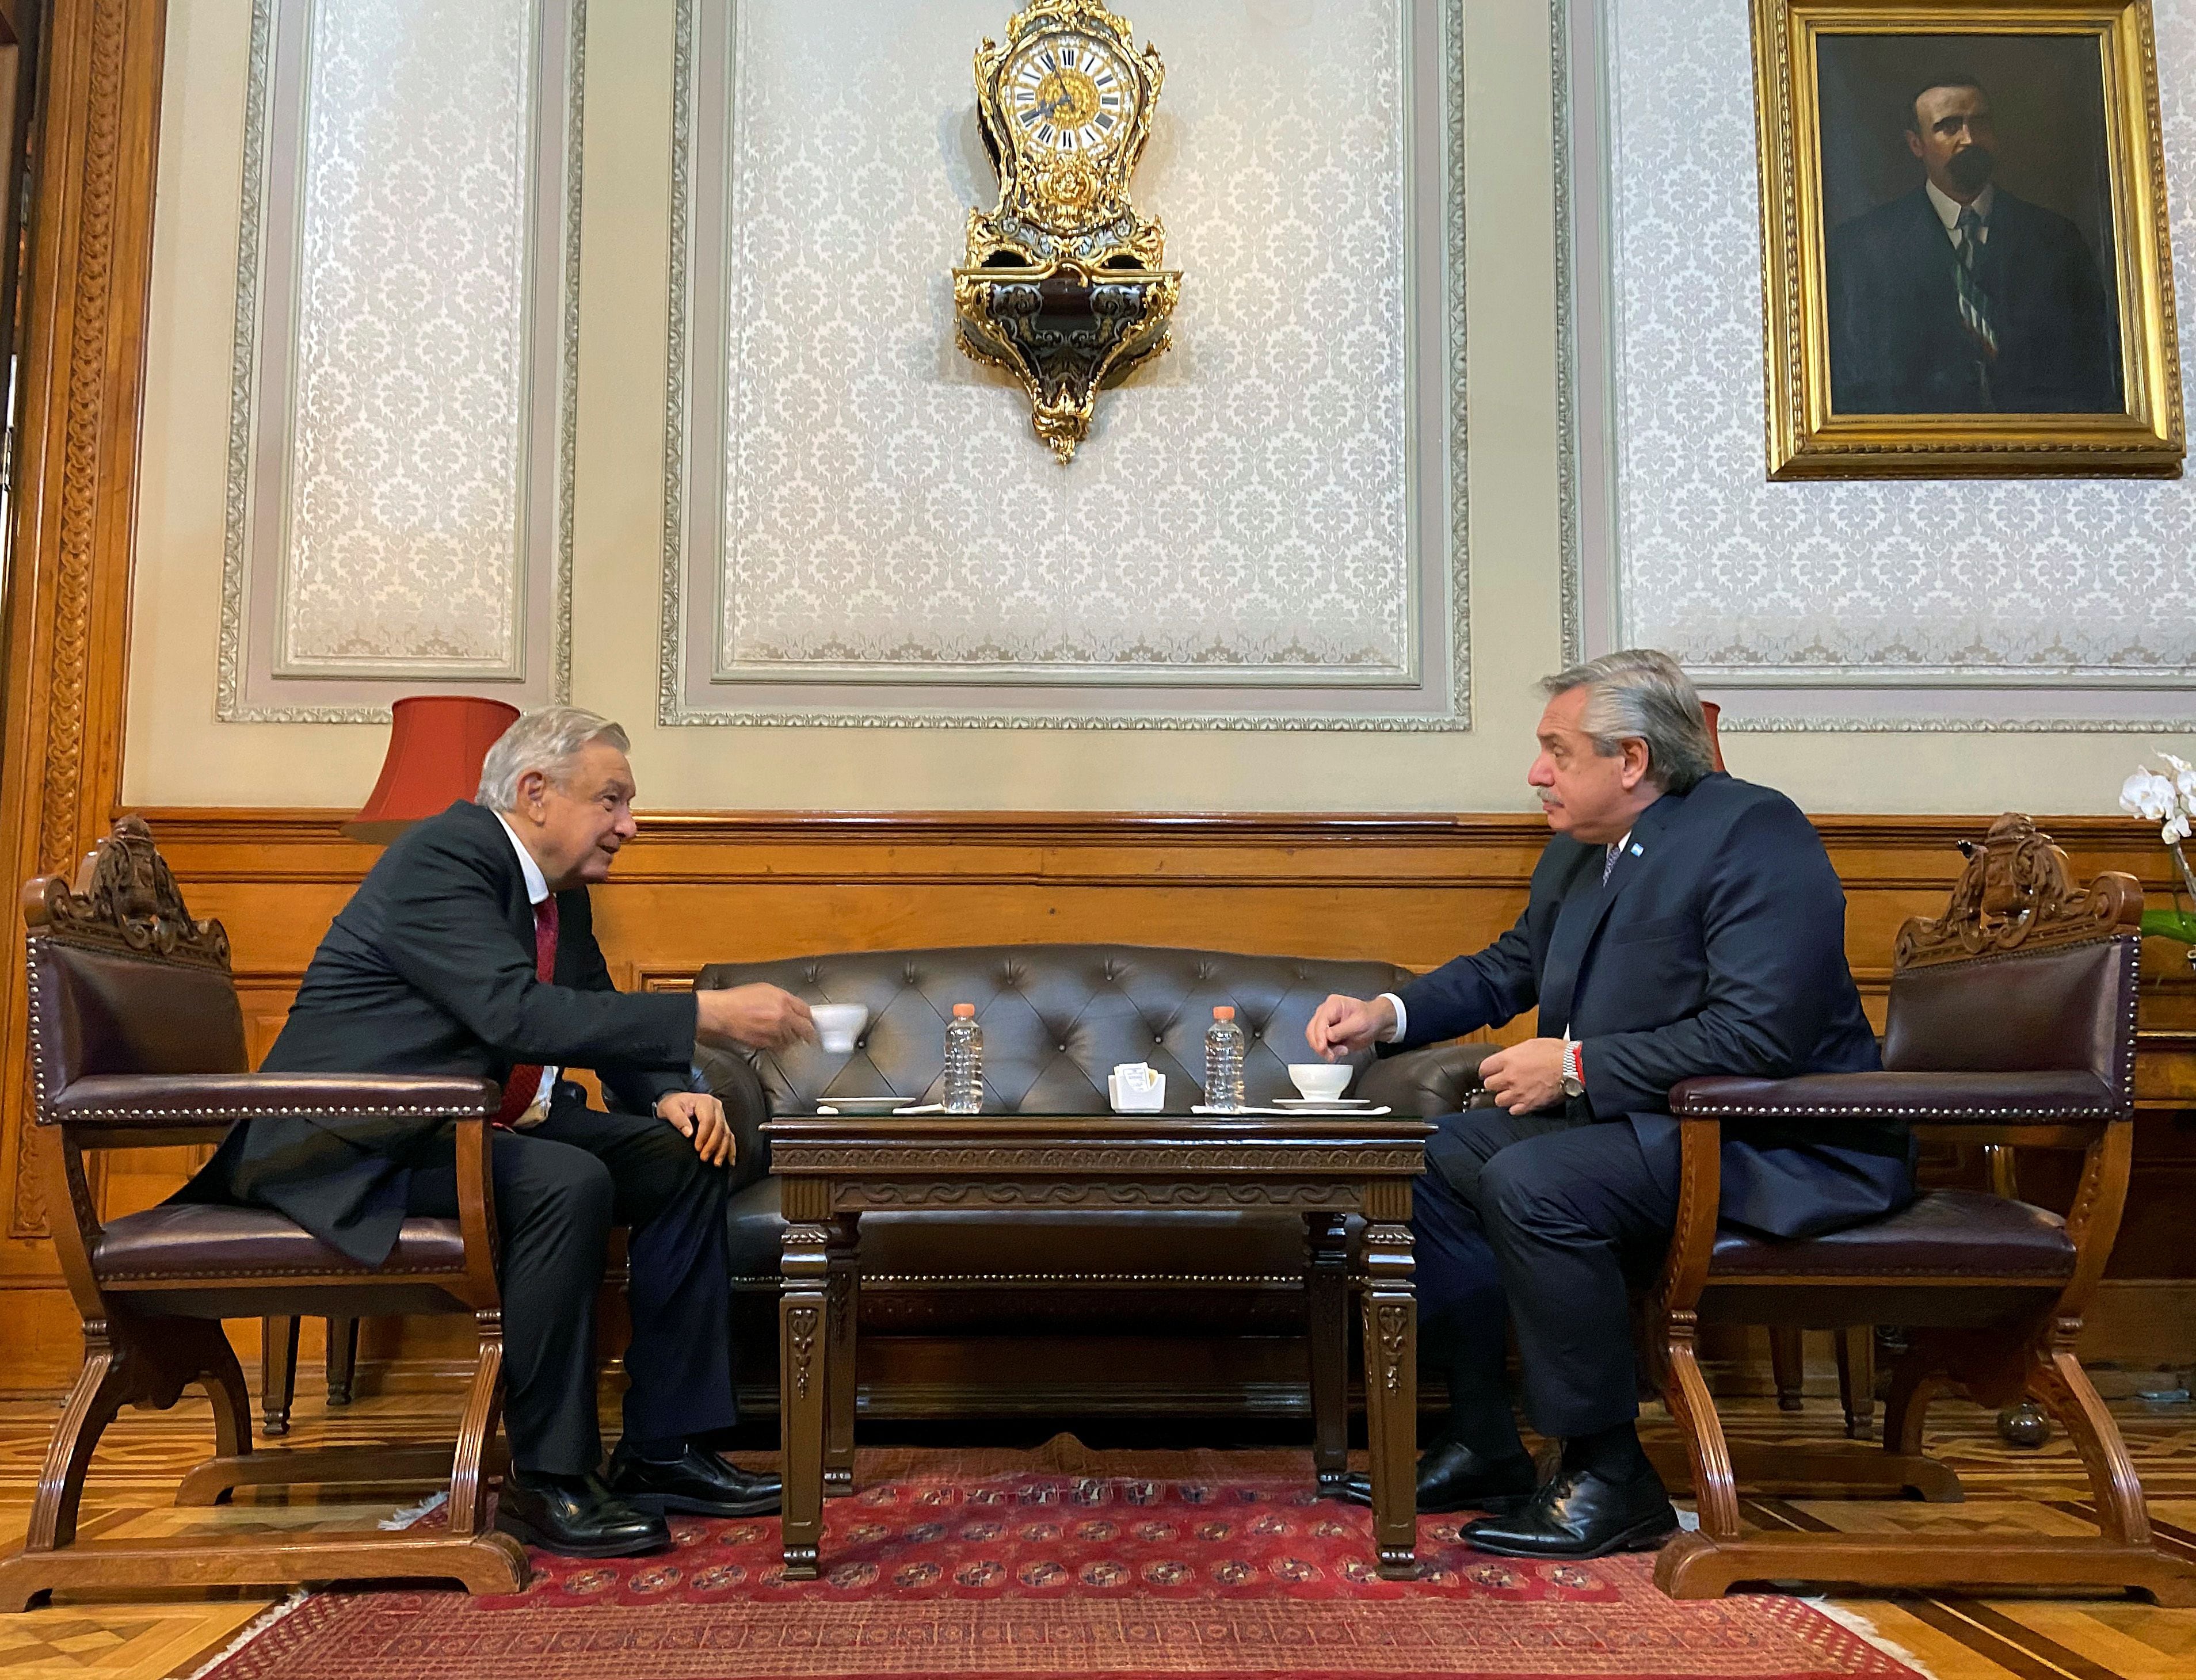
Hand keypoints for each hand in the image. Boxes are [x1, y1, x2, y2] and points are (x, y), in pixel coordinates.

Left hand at [656, 1090, 733, 1166]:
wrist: (677, 1103)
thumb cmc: (673, 1105)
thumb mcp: (670, 1109)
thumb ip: (678, 1120)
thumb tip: (689, 1133)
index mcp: (705, 1102)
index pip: (708, 1120)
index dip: (704, 1136)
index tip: (697, 1148)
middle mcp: (717, 1108)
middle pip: (720, 1128)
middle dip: (713, 1145)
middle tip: (704, 1158)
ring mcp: (722, 1116)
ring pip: (727, 1134)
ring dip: (723, 1150)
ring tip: (716, 1163)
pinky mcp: (723, 1124)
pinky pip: (730, 1137)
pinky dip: (730, 1149)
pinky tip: (730, 1161)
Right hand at [695, 983, 815, 1051]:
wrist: (721, 1013)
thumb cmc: (738, 999)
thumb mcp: (764, 990)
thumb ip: (783, 999)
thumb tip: (795, 1007)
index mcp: (783, 1000)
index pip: (807, 1012)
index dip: (810, 1018)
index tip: (811, 1022)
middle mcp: (782, 1017)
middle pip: (805, 1030)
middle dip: (808, 1033)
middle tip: (810, 1036)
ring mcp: (774, 1032)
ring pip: (792, 1040)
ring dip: (791, 1039)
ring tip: (785, 1035)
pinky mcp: (765, 1044)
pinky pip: (779, 1047)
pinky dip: (778, 1044)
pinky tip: (773, 1039)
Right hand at [1306, 994, 1395, 1060]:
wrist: (1376, 1023)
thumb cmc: (1370, 1018)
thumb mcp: (1360, 1024)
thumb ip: (1342, 1030)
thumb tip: (1328, 1036)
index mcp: (1333, 1004)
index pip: (1319, 1021)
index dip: (1319, 1036)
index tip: (1323, 1048)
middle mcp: (1325, 1012)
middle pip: (1312, 1030)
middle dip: (1319, 1045)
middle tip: (1330, 1055)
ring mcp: (1324, 1022)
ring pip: (1313, 1038)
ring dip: (1323, 1049)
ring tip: (1341, 1051)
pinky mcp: (1326, 1031)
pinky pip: (1320, 1043)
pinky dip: (1327, 1050)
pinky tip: (1340, 1050)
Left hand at [1480, 1038, 1567, 1113]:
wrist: (1573, 1067)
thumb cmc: (1556, 1052)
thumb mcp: (1531, 1044)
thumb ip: (1515, 1054)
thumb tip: (1509, 1058)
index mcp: (1508, 1059)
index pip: (1484, 1068)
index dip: (1486, 1070)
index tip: (1488, 1072)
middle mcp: (1509, 1077)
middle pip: (1489, 1085)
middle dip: (1494, 1083)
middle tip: (1501, 1082)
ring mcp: (1518, 1092)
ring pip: (1499, 1100)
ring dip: (1504, 1096)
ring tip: (1511, 1093)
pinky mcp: (1529, 1104)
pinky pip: (1513, 1111)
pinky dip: (1515, 1107)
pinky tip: (1521, 1102)